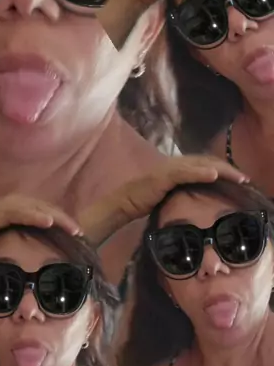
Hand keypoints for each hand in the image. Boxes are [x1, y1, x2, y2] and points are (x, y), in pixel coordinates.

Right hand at [0, 193, 80, 269]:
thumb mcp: (9, 232)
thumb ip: (23, 233)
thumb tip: (40, 245)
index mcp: (22, 205)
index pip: (48, 211)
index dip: (64, 221)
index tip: (79, 233)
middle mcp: (18, 201)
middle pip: (49, 209)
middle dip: (66, 220)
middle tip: (81, 233)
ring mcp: (9, 205)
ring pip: (40, 210)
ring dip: (58, 219)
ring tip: (73, 229)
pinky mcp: (0, 212)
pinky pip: (22, 213)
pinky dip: (36, 216)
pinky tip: (48, 222)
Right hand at [83, 154, 248, 246]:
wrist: (121, 203)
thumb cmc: (141, 201)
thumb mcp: (167, 196)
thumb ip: (180, 191)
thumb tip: (196, 196)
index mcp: (177, 168)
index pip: (204, 164)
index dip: (223, 169)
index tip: (239, 178)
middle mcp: (174, 164)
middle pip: (206, 161)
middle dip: (228, 169)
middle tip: (245, 178)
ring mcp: (168, 169)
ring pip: (200, 165)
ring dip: (221, 170)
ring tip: (238, 176)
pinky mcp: (163, 176)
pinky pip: (185, 172)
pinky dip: (201, 172)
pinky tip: (214, 174)